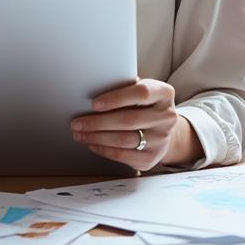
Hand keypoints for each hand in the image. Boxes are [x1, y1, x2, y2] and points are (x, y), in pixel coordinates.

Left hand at [70, 77, 199, 171]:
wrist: (164, 130)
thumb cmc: (144, 104)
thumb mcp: (141, 90)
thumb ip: (125, 86)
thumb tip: (94, 86)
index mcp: (164, 93)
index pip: (141, 93)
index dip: (116, 98)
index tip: (94, 103)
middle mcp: (167, 117)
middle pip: (128, 120)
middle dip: (98, 122)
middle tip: (77, 122)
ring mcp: (161, 139)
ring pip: (124, 140)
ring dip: (97, 137)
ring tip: (80, 133)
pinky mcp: (152, 158)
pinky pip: (123, 156)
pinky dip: (104, 150)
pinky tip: (92, 144)